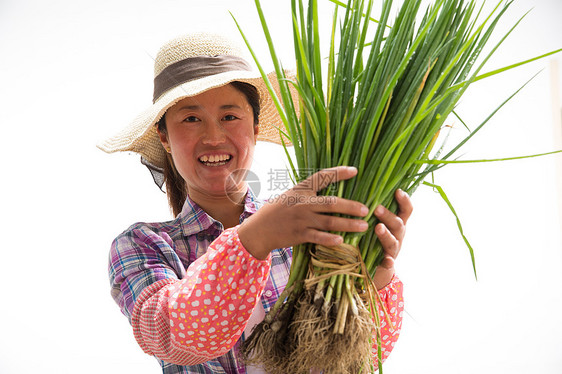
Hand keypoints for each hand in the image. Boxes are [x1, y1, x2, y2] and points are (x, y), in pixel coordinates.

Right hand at [238, 166, 368, 259]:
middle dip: (350, 206)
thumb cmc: (278, 211)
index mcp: (301, 190)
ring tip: (364, 226)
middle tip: (366, 209)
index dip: (338, 173)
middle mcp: (302, 203)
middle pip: (331, 203)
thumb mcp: (291, 196)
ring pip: (329, 221)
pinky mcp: (299, 234)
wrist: (259, 229)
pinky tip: (341, 240)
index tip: (355, 170)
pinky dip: (330, 239)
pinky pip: (318, 237)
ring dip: (348, 224)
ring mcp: (301, 219)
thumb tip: (332, 191)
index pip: (322, 177)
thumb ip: (309, 193)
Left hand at [372, 189, 412, 289]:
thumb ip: (374, 207)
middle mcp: (398, 235)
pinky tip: (386, 261)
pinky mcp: (386, 263)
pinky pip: (389, 263)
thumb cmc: (372, 235)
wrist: (374, 264)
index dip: (404, 201)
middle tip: (377, 208)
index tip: (398, 191)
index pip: (406, 210)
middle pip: (398, 224)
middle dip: (388, 216)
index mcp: (397, 222)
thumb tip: (363, 184)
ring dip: (386, 234)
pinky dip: (388, 262)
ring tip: (378, 228)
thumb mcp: (376, 220)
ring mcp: (393, 249)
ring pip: (392, 241)